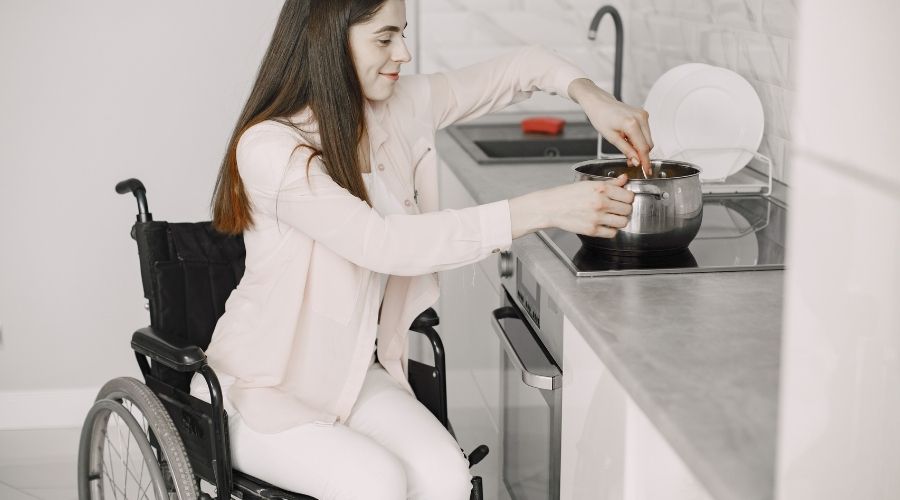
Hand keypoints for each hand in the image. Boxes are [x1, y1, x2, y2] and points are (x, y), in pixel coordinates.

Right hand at [509, 174, 634, 238]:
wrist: (551, 207)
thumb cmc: (567, 195)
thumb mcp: (589, 184)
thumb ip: (610, 183)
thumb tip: (624, 179)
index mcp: (601, 189)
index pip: (628, 196)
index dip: (628, 198)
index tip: (624, 199)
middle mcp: (600, 203)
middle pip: (627, 209)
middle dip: (624, 209)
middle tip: (617, 208)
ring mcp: (596, 217)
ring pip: (623, 222)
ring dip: (619, 220)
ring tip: (612, 217)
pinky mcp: (592, 230)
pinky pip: (612, 233)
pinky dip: (610, 230)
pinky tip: (604, 224)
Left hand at [568, 78, 653, 176]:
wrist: (599, 102)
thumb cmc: (601, 117)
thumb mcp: (611, 138)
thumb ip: (626, 150)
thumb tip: (636, 161)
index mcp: (632, 124)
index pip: (643, 148)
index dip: (645, 162)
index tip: (647, 171)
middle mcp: (640, 118)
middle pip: (648, 144)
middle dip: (641, 155)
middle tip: (629, 161)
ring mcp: (643, 115)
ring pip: (648, 139)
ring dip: (640, 147)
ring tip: (626, 147)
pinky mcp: (643, 114)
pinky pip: (646, 132)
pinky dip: (639, 139)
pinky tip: (628, 139)